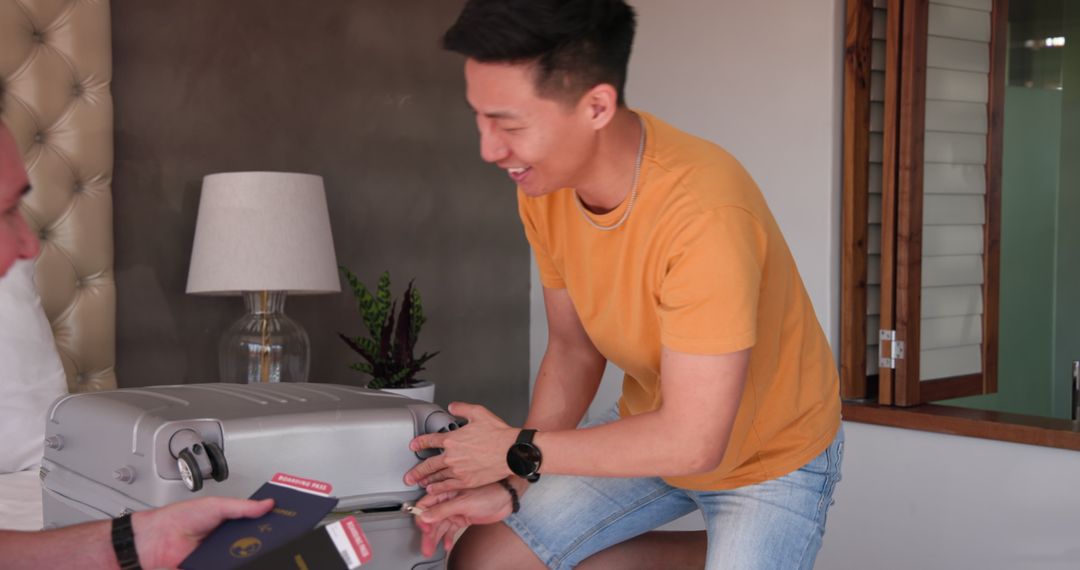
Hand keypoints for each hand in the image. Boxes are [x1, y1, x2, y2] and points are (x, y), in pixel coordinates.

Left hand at [132, 496, 274, 568]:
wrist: (153, 542)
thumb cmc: (177, 519)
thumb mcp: (215, 506)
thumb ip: (242, 507)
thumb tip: (267, 504)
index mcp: (229, 525)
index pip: (257, 527)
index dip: (271, 527)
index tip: (287, 525)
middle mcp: (226, 544)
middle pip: (253, 546)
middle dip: (266, 545)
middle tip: (281, 544)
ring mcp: (219, 560)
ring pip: (242, 560)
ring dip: (253, 557)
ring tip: (268, 554)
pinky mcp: (211, 568)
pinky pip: (230, 567)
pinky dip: (239, 564)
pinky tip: (244, 562)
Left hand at [404, 402, 517, 492]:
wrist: (511, 451)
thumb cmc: (498, 434)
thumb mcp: (479, 413)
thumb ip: (462, 408)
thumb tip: (453, 406)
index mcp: (452, 439)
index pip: (430, 441)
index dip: (419, 443)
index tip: (414, 445)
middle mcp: (451, 456)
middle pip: (428, 465)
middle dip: (416, 471)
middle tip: (408, 476)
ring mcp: (458, 470)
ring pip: (436, 477)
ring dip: (426, 480)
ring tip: (419, 483)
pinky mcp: (466, 481)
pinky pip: (447, 486)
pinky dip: (438, 489)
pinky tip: (433, 490)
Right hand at [413, 482, 515, 556]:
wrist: (507, 498)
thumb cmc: (489, 492)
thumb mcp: (464, 502)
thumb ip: (443, 510)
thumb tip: (425, 516)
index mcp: (446, 491)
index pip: (426, 504)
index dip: (422, 517)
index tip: (423, 529)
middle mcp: (448, 500)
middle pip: (432, 518)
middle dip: (428, 533)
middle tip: (426, 546)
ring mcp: (456, 510)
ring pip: (441, 525)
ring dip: (435, 538)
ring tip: (431, 550)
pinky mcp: (463, 517)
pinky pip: (451, 529)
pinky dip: (448, 537)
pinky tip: (447, 545)